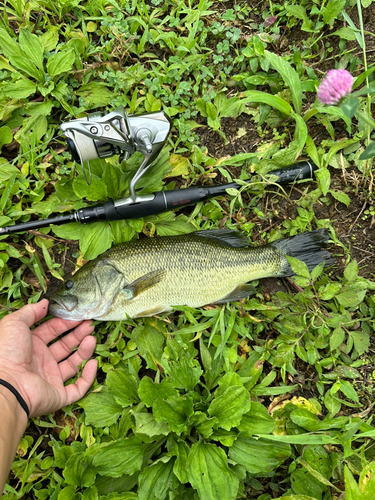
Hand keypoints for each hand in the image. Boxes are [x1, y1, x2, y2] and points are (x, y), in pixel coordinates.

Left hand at [0, 298, 96, 416]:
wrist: (6, 385)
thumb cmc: (7, 352)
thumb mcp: (15, 324)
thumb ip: (31, 311)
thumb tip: (45, 302)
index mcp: (30, 346)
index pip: (52, 331)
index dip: (65, 322)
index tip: (78, 315)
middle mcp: (41, 362)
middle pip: (65, 346)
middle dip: (78, 334)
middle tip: (90, 324)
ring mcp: (50, 379)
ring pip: (73, 364)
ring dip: (84, 351)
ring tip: (92, 339)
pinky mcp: (58, 396)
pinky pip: (77, 388)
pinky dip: (87, 377)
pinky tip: (92, 362)